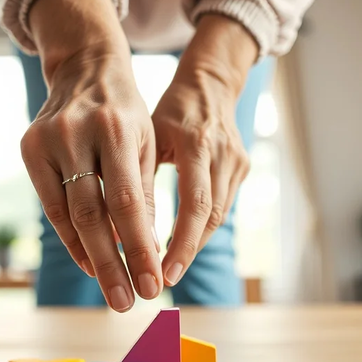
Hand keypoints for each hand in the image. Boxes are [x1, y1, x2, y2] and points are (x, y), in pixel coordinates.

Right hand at [23, 0, 162, 311]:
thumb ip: (142, 193)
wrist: (85, 68)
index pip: (128, 202)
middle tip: (128, 303)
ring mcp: (47, 141)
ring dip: (92, 258)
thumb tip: (143, 252)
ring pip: (68, 215)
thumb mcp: (146, 143)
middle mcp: (77, 134)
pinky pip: (51, 206)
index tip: (153, 286)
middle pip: (93, 215)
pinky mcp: (28, 149)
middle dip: (113, 264)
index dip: (139, 248)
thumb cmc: (126, 112)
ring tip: (113, 292)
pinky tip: (90, 263)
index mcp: (116, 129)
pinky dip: (72, 238)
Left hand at [152, 15, 257, 286]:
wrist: (210, 82)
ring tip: (169, 268)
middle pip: (212, 216)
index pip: (195, 204)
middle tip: (165, 279)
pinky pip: (222, 204)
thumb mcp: (149, 135)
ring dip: (195, 243)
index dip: (181, 242)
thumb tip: (118, 230)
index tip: (163, 271)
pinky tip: (181, 243)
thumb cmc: (168, 110)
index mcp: (195, 142)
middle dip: (188, 251)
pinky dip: (201, 226)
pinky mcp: (242, 166)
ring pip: (219, 214)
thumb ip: (139, 178)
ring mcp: (237, 160)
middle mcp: (222, 153)